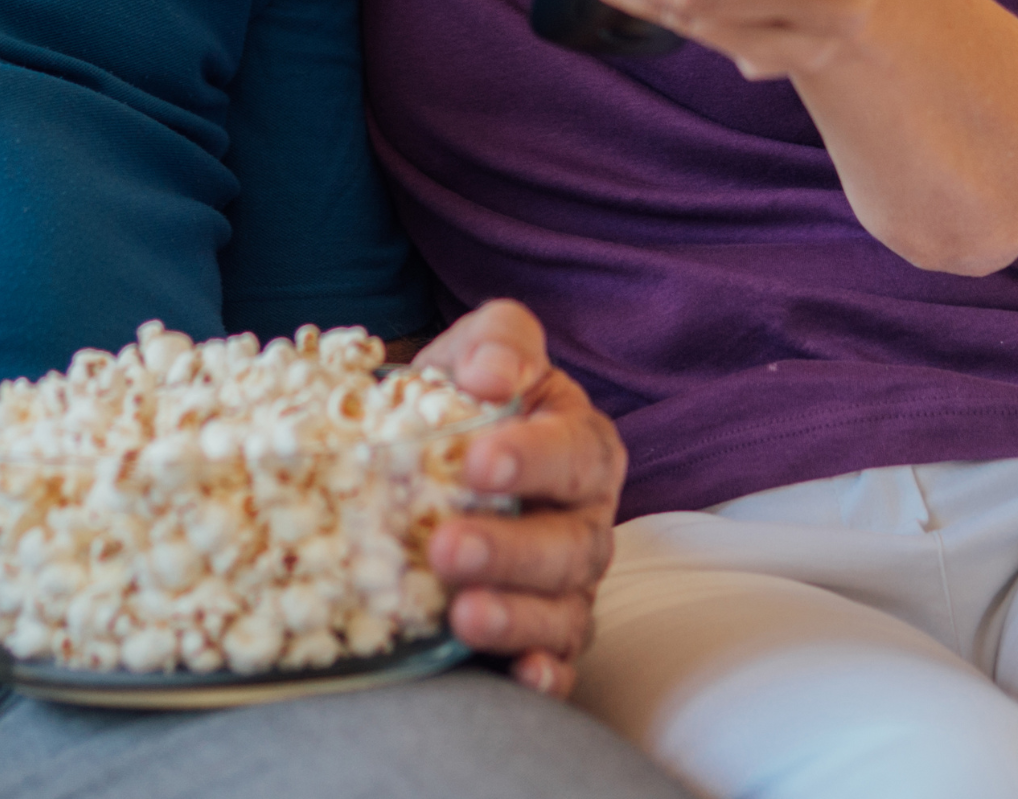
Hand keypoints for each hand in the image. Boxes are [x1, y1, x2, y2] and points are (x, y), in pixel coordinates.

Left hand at [412, 298, 624, 698]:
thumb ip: (499, 343)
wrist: (432, 449)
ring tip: (462, 615)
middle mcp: (585, 521)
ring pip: (564, 610)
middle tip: (445, 546)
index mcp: (582, 447)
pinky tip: (520, 675)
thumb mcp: (482, 350)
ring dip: (516, 616)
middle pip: (570, 545)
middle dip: (510, 550)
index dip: (532, 459)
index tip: (476, 462)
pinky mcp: (539, 634)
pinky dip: (546, 674)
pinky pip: (558, 662)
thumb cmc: (465, 398)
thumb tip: (490, 373)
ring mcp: (566, 585)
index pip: (575, 453)